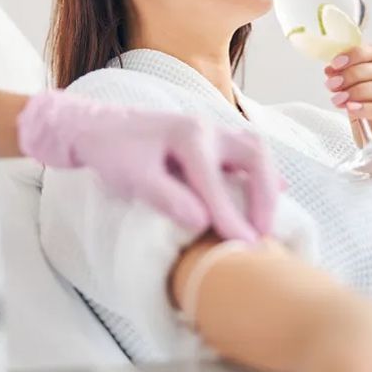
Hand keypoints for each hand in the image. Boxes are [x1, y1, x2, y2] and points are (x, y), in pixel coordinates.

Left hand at [17, 90, 281, 241]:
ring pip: (255, 149)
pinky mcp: (211, 138)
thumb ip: (165, 197)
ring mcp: (211, 130)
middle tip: (264, 231)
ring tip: (266, 219)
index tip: (244, 245)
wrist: (97, 127)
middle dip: (263, 194)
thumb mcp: (132, 176)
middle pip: (253, 154)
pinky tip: (273, 193)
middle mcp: (206, 127)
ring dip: (267, 183)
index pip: (214, 180)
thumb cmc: (113, 151)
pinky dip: (262, 173)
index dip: (230, 215)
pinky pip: (247, 151)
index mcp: (187, 135)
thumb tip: (200, 220)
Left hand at [324, 42, 371, 182]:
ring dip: (357, 91)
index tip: (334, 64)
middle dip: (351, 76)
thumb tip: (329, 70)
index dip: (354, 55)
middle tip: (332, 85)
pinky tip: (353, 110)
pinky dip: (369, 108)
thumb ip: (347, 84)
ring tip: (338, 99)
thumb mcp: (356, 101)